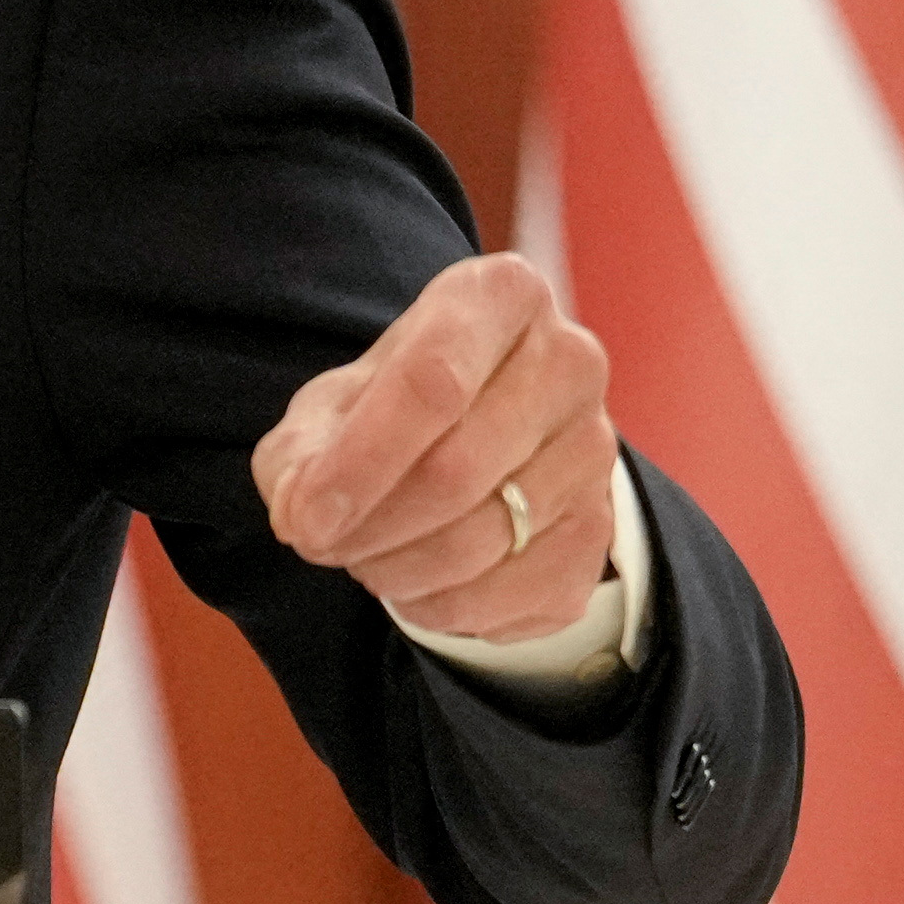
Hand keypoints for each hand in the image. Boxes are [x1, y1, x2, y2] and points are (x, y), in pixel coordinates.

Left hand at [251, 254, 623, 645]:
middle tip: (323, 543)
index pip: (432, 384)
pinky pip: (518, 592)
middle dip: (370, 528)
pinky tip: (418, 585)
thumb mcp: (330, 408)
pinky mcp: (604, 526)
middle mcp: (569, 360)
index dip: (359, 465)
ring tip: (366, 557)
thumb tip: (302, 514)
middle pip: (456, 471)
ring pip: (485, 540)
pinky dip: (448, 608)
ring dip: (400, 571)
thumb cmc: (394, 407)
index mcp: (501, 296)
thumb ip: (298, 456)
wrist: (478, 430)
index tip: (304, 523)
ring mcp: (596, 447)